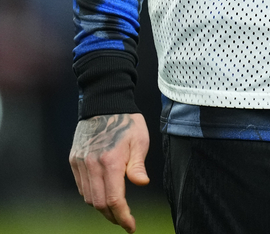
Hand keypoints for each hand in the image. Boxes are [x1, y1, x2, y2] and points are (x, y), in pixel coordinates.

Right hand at [69, 113, 149, 232]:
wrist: (104, 101)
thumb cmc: (126, 121)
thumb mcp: (139, 140)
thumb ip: (138, 164)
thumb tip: (142, 183)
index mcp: (110, 161)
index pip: (114, 200)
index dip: (123, 217)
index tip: (131, 226)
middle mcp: (92, 164)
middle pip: (99, 203)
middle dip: (113, 216)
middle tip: (124, 220)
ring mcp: (80, 162)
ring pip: (88, 197)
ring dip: (101, 207)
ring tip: (115, 208)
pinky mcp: (74, 159)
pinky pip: (81, 186)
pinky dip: (91, 194)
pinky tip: (102, 192)